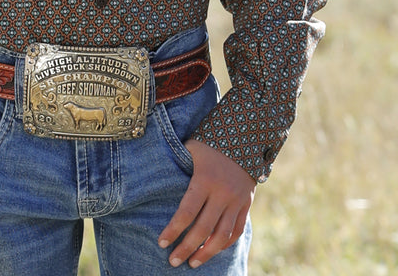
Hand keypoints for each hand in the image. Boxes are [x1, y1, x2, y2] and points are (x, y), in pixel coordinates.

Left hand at [158, 139, 255, 267]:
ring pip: (222, 235)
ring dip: (206, 253)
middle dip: (187, 248)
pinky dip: (224, 244)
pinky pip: (236, 230)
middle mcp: (222, 193)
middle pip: (203, 229)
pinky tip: (212, 251)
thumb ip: (178, 165)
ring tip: (193, 263)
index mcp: (205, 180)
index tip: (162, 243)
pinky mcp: (246, 204)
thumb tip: (155, 178)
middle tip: (173, 261)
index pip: (187, 212)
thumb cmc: (209, 143)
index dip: (173, 230)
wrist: (244, 137)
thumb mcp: (191, 149)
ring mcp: (236, 200)